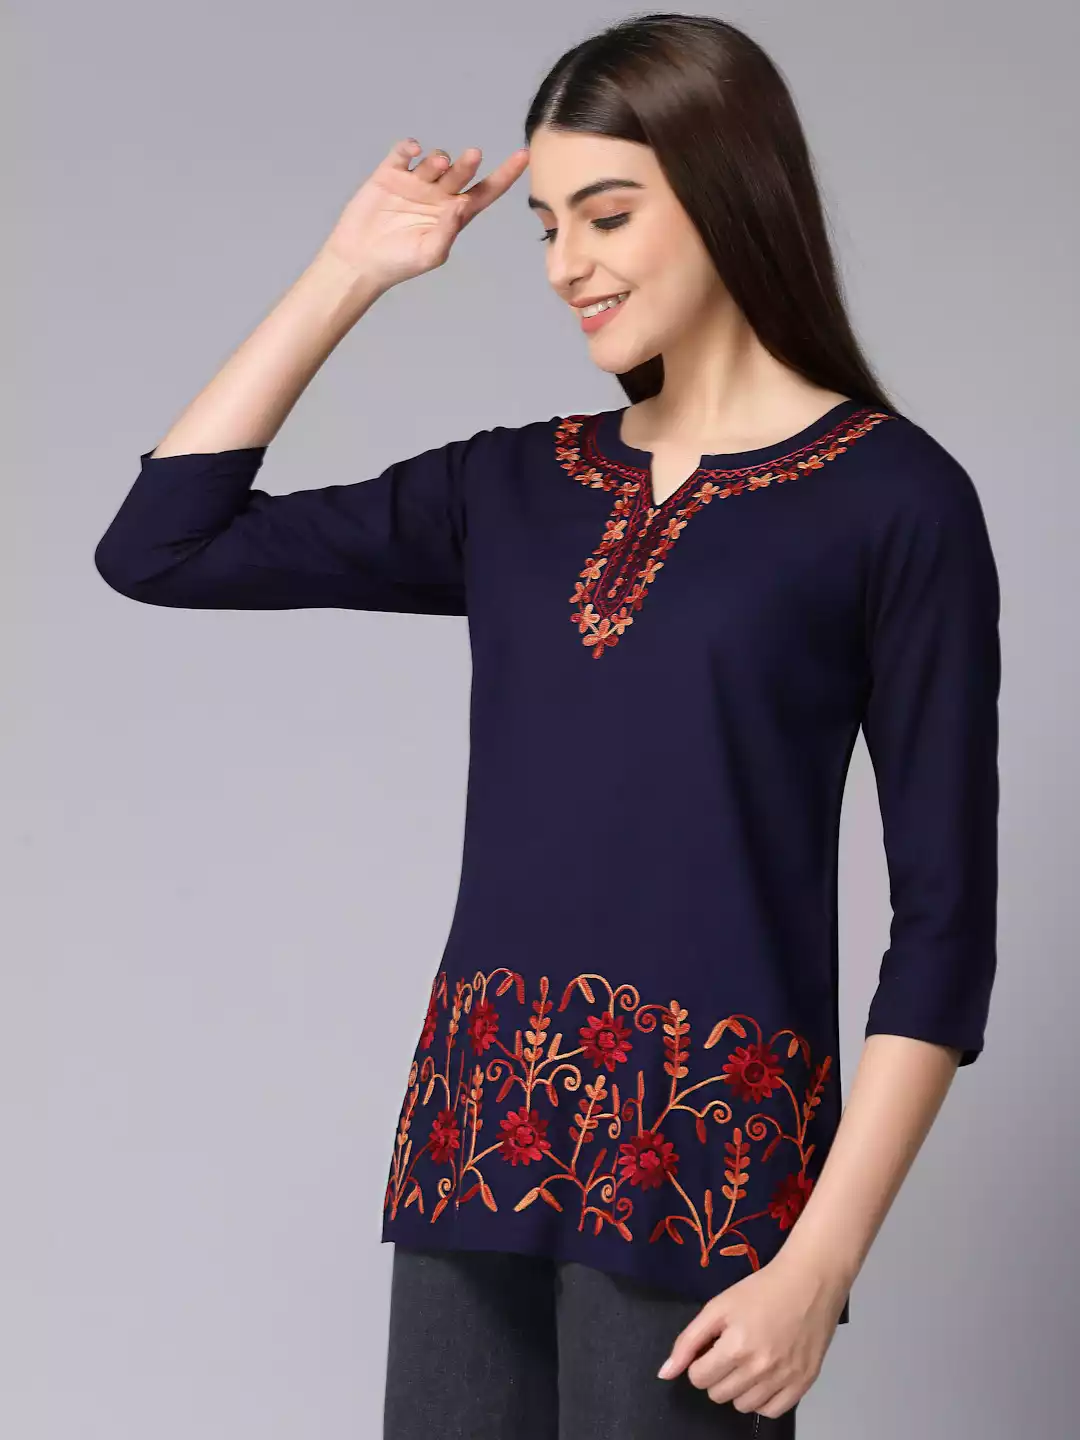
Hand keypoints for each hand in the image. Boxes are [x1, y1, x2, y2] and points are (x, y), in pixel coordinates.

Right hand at [316, 136, 528, 290]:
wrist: (359, 260)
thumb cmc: (398, 263)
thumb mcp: (429, 254)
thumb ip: (448, 231)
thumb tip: (462, 205)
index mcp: (454, 215)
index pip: (486, 191)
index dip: (505, 174)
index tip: (524, 156)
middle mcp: (438, 195)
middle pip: (460, 173)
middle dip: (467, 164)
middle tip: (472, 157)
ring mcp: (415, 183)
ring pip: (435, 161)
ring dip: (439, 160)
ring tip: (435, 167)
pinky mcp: (390, 174)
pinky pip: (405, 152)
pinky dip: (411, 147)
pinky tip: (415, 150)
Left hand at [656, 1247, 847, 1419]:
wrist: (808, 1283)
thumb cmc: (760, 1290)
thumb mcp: (717, 1307)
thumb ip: (688, 1341)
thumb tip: (664, 1373)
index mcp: (735, 1347)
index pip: (698, 1379)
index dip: (700, 1362)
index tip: (712, 1347)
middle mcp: (760, 1369)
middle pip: (718, 1395)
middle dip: (717, 1374)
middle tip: (731, 1351)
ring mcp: (784, 1380)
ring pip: (743, 1406)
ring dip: (739, 1388)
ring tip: (749, 1361)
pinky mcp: (804, 1384)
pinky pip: (771, 1412)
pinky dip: (764, 1399)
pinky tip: (765, 1376)